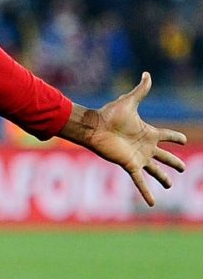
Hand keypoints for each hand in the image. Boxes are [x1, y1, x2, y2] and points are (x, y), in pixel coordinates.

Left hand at [59, 72, 186, 205]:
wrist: (94, 128)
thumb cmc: (110, 114)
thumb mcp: (129, 102)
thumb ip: (140, 90)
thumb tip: (147, 74)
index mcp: (148, 132)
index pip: (167, 136)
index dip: (176, 137)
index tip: (183, 140)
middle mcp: (145, 147)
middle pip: (164, 156)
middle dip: (174, 162)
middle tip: (182, 167)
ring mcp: (138, 157)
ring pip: (156, 171)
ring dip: (163, 178)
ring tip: (171, 185)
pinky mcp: (130, 165)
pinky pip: (140, 182)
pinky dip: (146, 193)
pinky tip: (153, 204)